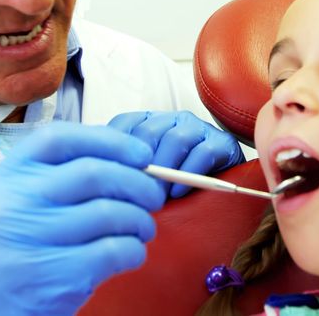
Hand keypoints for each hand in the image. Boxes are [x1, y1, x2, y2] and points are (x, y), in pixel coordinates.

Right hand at [0, 123, 164, 315]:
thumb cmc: (8, 254)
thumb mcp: (10, 204)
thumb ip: (54, 179)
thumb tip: (129, 159)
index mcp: (4, 178)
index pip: (61, 138)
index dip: (110, 141)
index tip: (142, 153)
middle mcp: (12, 204)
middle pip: (94, 173)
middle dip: (139, 183)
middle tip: (154, 196)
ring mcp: (30, 241)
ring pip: (110, 212)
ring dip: (141, 220)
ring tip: (143, 229)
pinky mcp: (53, 277)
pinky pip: (114, 251)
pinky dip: (134, 250)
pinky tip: (131, 254)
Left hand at [106, 111, 243, 197]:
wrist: (217, 198)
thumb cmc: (171, 191)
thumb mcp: (142, 180)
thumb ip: (122, 171)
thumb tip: (95, 174)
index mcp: (148, 123)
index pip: (123, 124)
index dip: (115, 150)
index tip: (111, 177)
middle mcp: (172, 120)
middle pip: (148, 131)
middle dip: (141, 165)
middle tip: (135, 192)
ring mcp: (198, 128)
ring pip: (175, 139)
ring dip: (165, 171)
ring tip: (158, 195)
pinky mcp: (223, 143)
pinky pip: (203, 153)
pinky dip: (189, 174)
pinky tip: (178, 193)